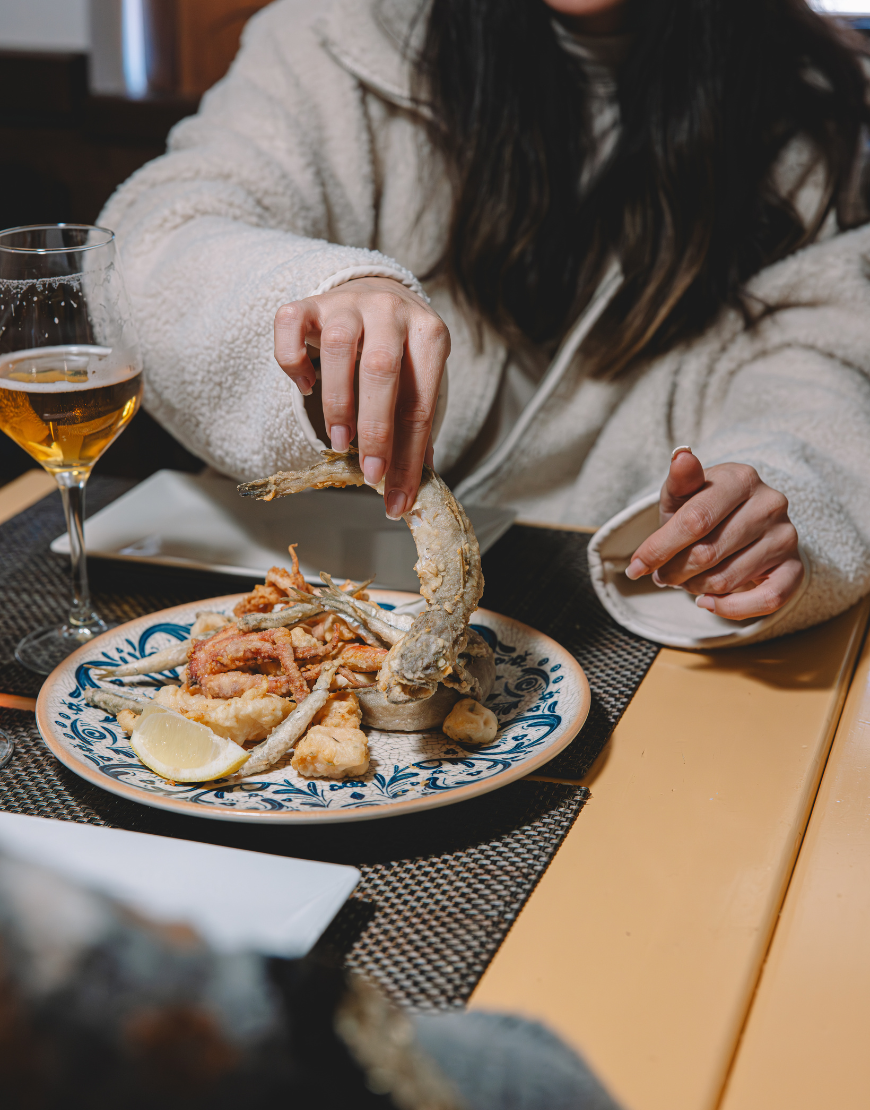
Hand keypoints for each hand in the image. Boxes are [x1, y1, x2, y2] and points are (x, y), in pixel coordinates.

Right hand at [274, 276, 449, 517]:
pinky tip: (306, 386)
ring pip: (336, 347)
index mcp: (429, 334)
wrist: (377, 292)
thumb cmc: (401, 351)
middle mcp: (391, 310)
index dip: (409, 456)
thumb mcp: (418, 381)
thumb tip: (414, 485)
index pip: (419, 403)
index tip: (398, 496)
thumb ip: (415, 426)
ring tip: (340, 441)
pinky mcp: (311, 302)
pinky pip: (290, 325)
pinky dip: (293, 361)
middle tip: (370, 474)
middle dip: (374, 431)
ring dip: (337, 404)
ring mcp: (349, 303)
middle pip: (381, 370)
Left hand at [624, 448, 803, 619]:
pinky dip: (729, 609)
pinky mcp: (795, 568)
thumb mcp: (684, 494)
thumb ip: (680, 481)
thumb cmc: (703, 510)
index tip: (636, 567)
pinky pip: (765, 601)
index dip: (659, 548)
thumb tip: (681, 456)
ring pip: (727, 579)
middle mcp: (770, 504)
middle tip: (662, 575)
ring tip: (686, 580)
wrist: (741, 524)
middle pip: (708, 553)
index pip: (694, 520)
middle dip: (674, 571)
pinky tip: (708, 601)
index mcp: (741, 478)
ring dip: (695, 588)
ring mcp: (786, 537)